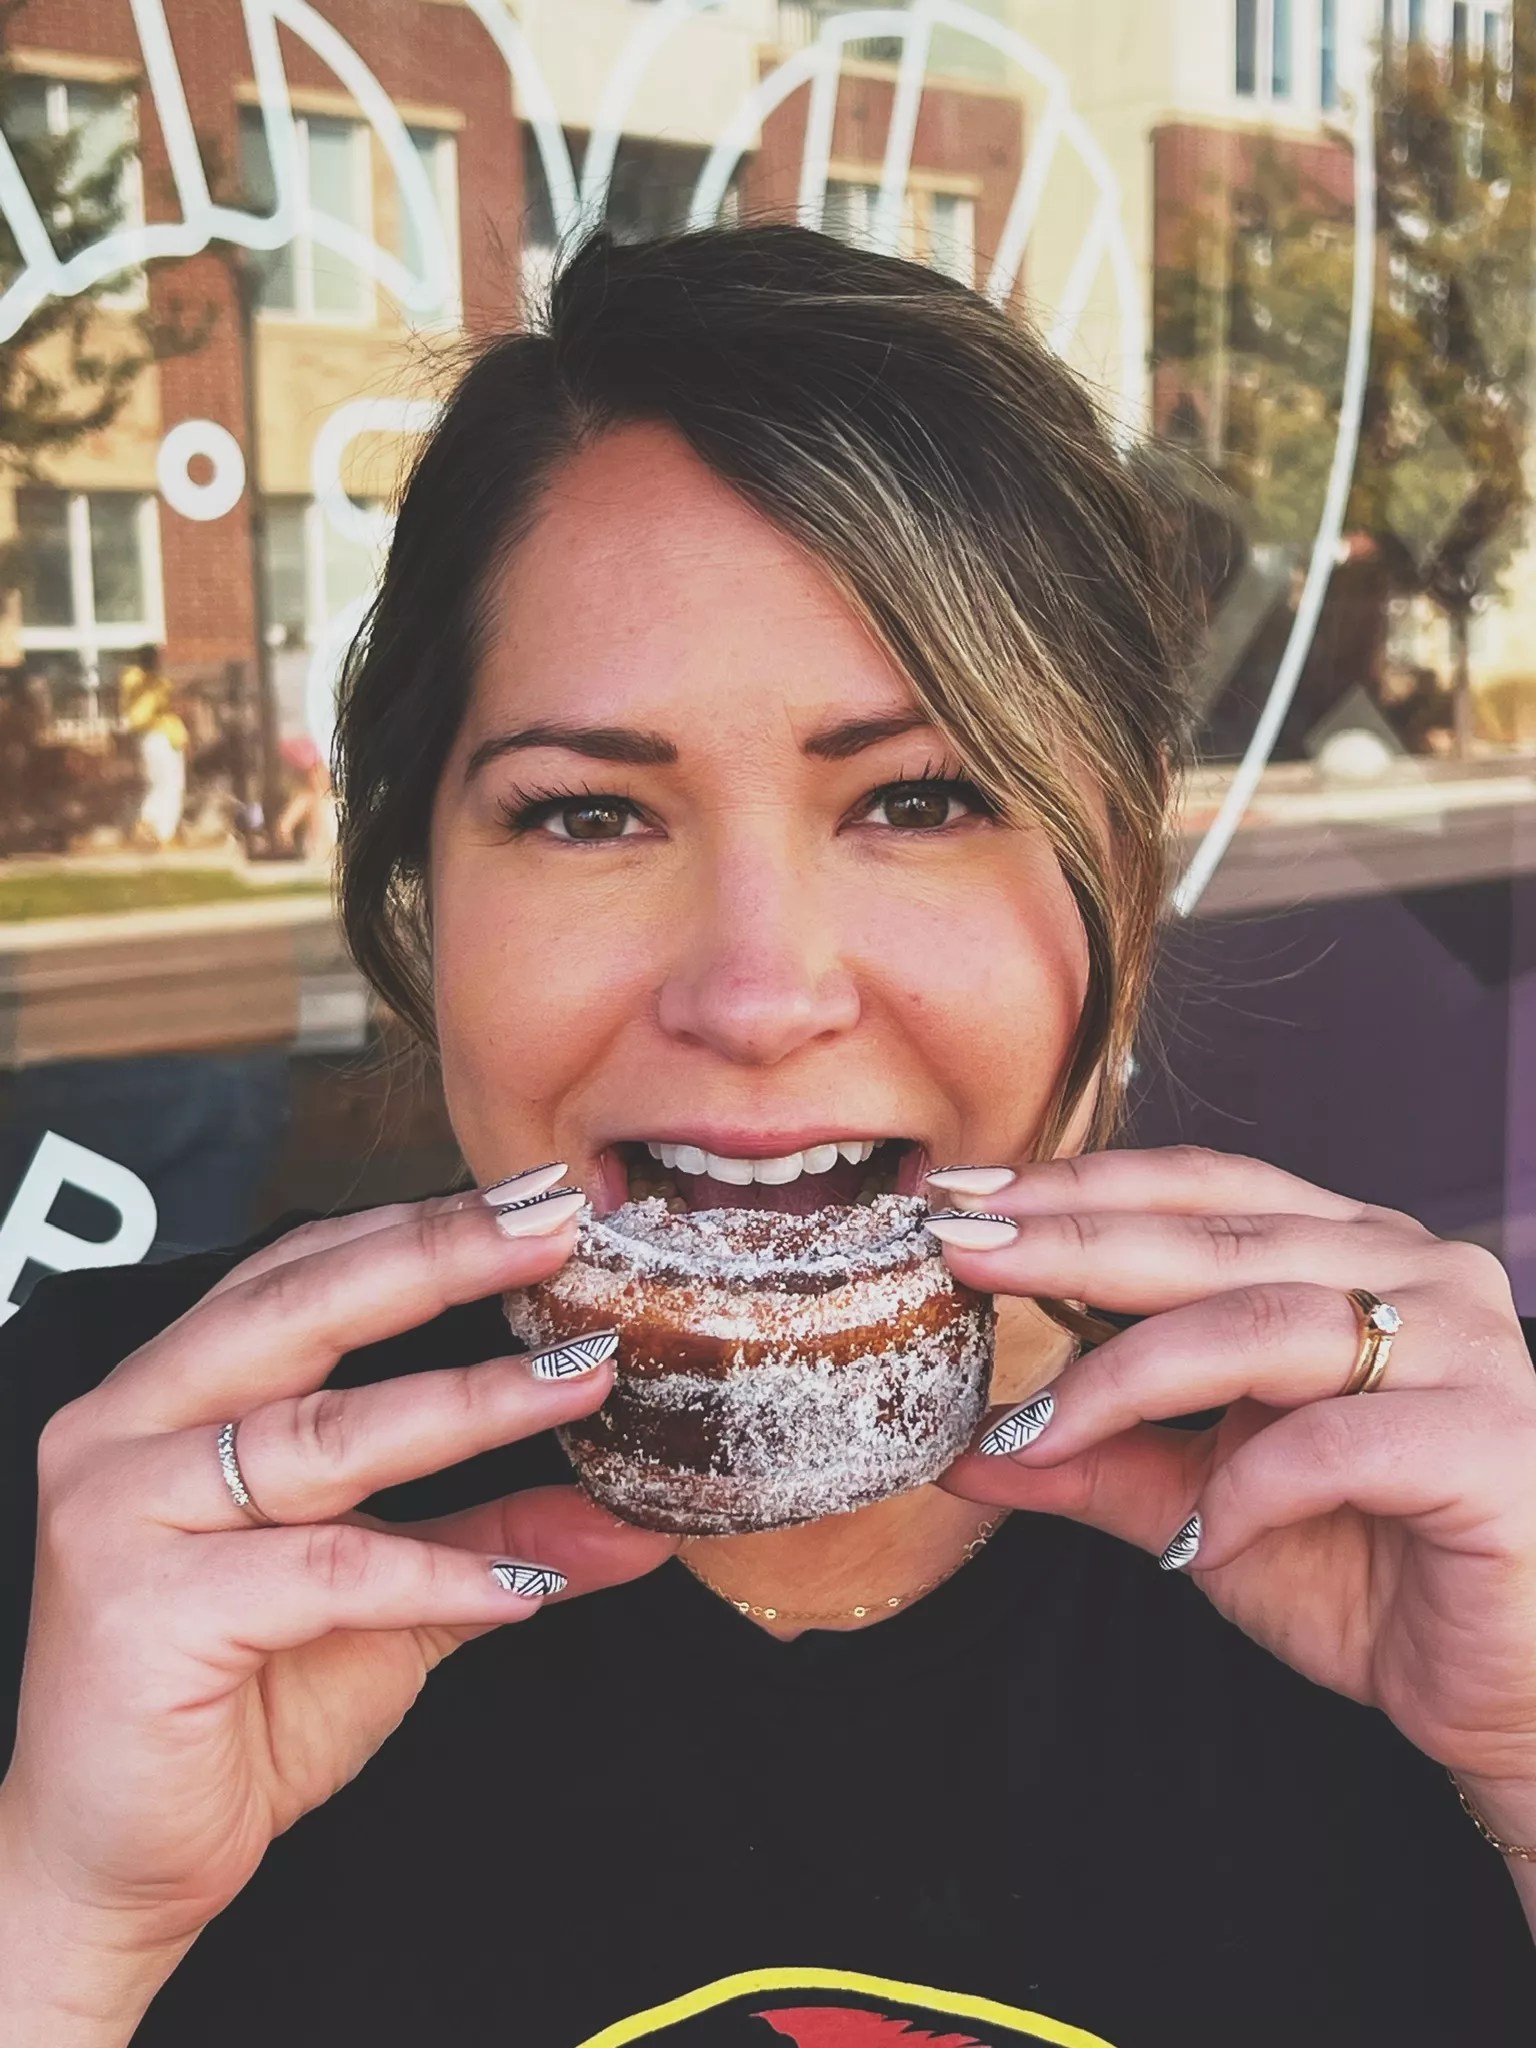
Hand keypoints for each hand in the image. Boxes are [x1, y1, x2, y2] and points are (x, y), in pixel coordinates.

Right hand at [1, 1187, 674, 1959]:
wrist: (118, 1861)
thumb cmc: (237, 1704)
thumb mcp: (389, 1599)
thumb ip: (492, 1535)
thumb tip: (632, 1513)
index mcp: (172, 1394)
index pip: (300, 1272)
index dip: (419, 1227)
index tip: (538, 1200)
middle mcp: (127, 1427)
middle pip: (301, 1311)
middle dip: (440, 1258)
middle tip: (557, 1230)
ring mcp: (120, 1513)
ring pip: (322, 1432)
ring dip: (471, 1403)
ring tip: (583, 1381)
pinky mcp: (138, 1611)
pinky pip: (319, 1570)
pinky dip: (432, 1569)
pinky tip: (523, 1582)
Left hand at [931, 1146, 1535, 1797]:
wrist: (1508, 1696)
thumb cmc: (1369, 1576)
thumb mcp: (1203, 1506)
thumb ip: (1098, 1463)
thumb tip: (966, 1448)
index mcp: (1353, 1254)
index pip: (1200, 1187)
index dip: (1079, 1186)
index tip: (962, 1198)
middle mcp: (1417, 1273)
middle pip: (1214, 1234)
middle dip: (1069, 1244)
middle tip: (961, 1252)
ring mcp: (1466, 1348)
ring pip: (1261, 1322)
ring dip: (1128, 1377)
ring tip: (1040, 1429)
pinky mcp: (1493, 1443)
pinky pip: (1335, 1440)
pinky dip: (1247, 1484)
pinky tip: (1200, 1534)